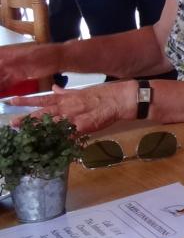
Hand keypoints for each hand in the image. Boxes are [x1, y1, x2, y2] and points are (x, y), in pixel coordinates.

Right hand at [0, 44, 59, 91]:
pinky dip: (3, 87)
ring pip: (0, 77)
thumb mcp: (30, 56)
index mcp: (9, 54)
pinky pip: (8, 82)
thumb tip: (1, 64)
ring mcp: (14, 69)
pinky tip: (0, 94)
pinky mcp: (20, 76)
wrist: (58, 58)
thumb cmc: (45, 53)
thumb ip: (15, 61)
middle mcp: (9, 62)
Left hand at [13, 82, 134, 133]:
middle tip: (13, 123)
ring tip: (27, 136)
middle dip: (28, 119)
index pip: (41, 99)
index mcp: (65, 99)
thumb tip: (53, 87)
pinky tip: (54, 149)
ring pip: (53, 124)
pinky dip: (63, 143)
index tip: (11, 101)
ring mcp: (74, 117)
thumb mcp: (80, 92)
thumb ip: (65, 92)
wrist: (119, 99)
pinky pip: (70, 137)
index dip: (26, 101)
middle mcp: (66, 108)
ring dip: (40, 131)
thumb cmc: (102, 94)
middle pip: (43, 113)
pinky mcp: (83, 127)